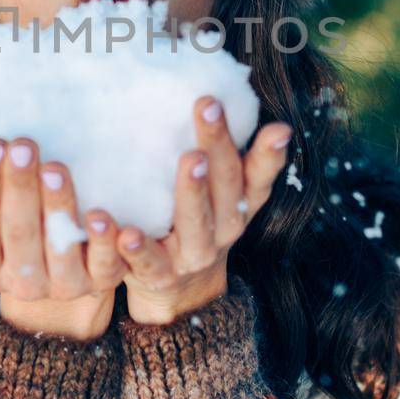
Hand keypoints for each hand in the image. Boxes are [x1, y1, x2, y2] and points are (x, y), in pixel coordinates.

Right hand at [0, 137, 127, 340]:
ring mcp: (63, 286)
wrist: (70, 257)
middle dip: (20, 189)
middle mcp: (21, 285)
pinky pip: (104, 266)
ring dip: (57, 208)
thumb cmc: (20, 219)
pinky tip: (99, 215)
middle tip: (23, 147)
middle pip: (19, 235)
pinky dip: (104, 242)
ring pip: (59, 250)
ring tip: (54, 170)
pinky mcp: (100, 281)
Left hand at [116, 98, 292, 324]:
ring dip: (192, 190)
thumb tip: (249, 109)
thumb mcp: (222, 194)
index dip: (268, 152)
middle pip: (225, 185)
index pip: (259, 175)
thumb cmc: (199, 221)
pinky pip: (147, 260)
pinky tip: (123, 231)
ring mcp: (194, 254)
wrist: (180, 292)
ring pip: (196, 222)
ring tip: (189, 158)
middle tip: (208, 106)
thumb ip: (234, 157)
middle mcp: (225, 230)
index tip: (276, 125)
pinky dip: (135, 247)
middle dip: (218, 144)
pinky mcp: (160, 275)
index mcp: (241, 205)